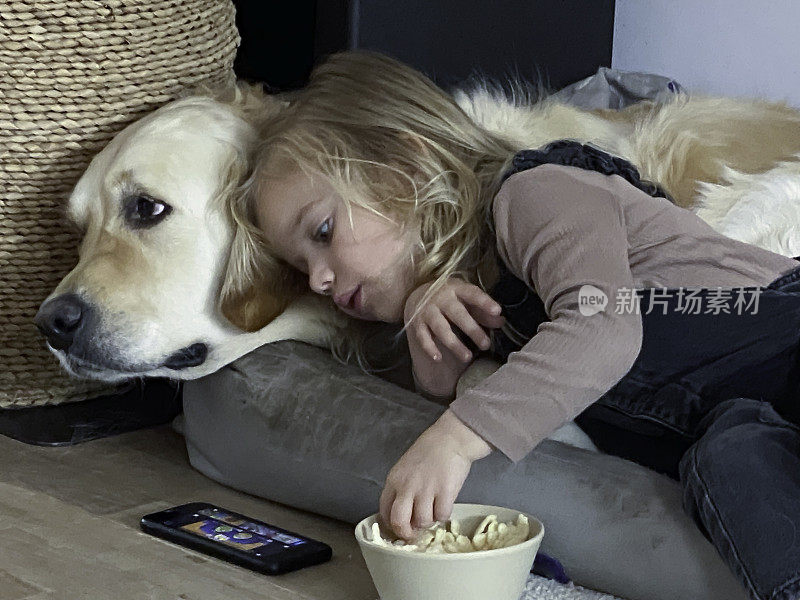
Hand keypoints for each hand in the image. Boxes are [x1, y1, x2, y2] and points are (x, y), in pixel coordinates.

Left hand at [379, 409, 492, 540]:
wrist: (451, 438)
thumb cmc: (430, 451)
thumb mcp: (406, 467)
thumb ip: (402, 488)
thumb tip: (405, 513)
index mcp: (394, 480)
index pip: (384, 510)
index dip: (391, 523)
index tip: (399, 526)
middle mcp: (407, 487)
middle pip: (398, 521)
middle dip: (406, 533)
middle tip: (414, 533)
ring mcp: (426, 490)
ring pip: (422, 522)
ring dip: (429, 521)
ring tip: (434, 510)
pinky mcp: (445, 493)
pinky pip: (442, 516)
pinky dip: (444, 516)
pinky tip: (445, 505)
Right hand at [404, 277, 504, 363]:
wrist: (419, 294)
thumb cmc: (451, 299)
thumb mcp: (467, 300)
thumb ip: (483, 311)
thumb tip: (501, 321)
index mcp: (456, 289)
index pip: (472, 294)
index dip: (484, 302)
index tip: (497, 311)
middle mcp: (441, 299)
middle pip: (457, 314)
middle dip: (472, 329)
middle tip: (486, 345)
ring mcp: (428, 311)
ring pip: (441, 328)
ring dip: (454, 343)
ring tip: (467, 357)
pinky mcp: (417, 323)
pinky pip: (423, 337)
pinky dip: (429, 348)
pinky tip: (438, 358)